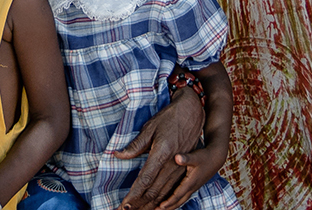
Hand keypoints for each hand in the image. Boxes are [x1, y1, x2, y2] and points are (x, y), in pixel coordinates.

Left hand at [113, 87, 203, 208]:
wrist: (193, 112)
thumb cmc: (169, 117)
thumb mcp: (150, 127)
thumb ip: (135, 145)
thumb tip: (118, 155)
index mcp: (161, 152)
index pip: (145, 180)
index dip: (134, 194)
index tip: (125, 205)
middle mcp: (173, 164)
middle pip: (154, 191)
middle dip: (139, 204)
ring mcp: (181, 168)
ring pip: (165, 194)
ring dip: (150, 205)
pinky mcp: (186, 169)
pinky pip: (175, 191)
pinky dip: (164, 202)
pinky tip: (156, 207)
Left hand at [150, 141, 228, 209]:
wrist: (216, 158)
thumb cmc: (205, 156)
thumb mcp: (195, 156)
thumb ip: (186, 158)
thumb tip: (177, 158)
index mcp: (191, 182)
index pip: (178, 195)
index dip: (169, 201)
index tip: (160, 206)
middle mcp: (192, 187)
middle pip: (179, 201)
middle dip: (168, 207)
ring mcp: (193, 187)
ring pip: (181, 200)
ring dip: (172, 205)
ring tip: (161, 208)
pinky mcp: (193, 185)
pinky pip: (183, 196)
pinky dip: (176, 200)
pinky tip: (170, 200)